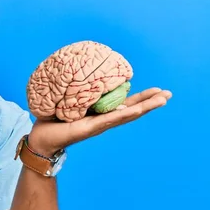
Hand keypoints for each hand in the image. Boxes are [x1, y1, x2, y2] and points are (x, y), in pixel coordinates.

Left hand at [28, 87, 171, 155]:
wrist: (40, 138)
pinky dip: (124, 114)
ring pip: (126, 115)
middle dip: (150, 102)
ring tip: (162, 100)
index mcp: (100, 114)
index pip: (124, 104)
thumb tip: (80, 71)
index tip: (158, 90)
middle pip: (131, 110)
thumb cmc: (52, 120)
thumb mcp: (68, 101)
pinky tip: (137, 110)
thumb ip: (77, 91)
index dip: (141, 98)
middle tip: (168, 94)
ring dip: (145, 108)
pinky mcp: (90, 128)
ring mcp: (98, 126)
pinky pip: (109, 119)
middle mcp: (103, 121)